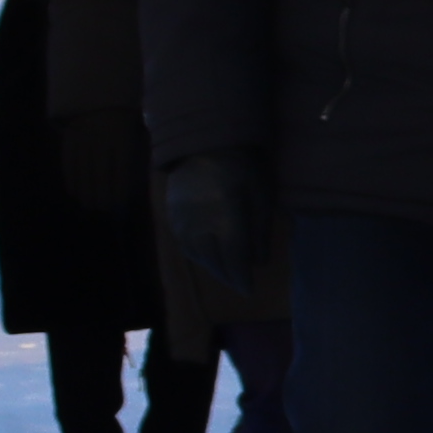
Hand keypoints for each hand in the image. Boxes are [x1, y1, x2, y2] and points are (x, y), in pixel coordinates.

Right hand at [60, 110, 148, 213]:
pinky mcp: (68, 138)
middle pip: (100, 175)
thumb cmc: (124, 119)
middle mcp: (101, 140)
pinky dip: (70, 179)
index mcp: (123, 138)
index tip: (119, 207)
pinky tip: (74, 192)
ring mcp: (82, 139)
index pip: (120, 171)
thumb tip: (132, 185)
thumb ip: (135, 156)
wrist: (101, 93)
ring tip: (89, 206)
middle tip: (102, 211)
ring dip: (85, 192)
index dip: (119, 192)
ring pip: (83, 171)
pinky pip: (68, 163)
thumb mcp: (136, 132)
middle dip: (101, 196)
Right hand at [157, 151, 274, 296]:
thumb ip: (260, 229)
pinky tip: (206, 257)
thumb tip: (260, 262)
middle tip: (240, 284)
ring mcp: (182, 218)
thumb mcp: (261, 194)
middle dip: (227, 274)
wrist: (204, 142)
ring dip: (211, 267)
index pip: (233, 256)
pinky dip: (196, 255)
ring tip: (225, 273)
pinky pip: (182, 243)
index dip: (241, 276)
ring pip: (196, 254)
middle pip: (213, 259)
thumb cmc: (243, 165)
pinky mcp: (171, 214)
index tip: (249, 290)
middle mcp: (200, 222)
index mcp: (226, 215)